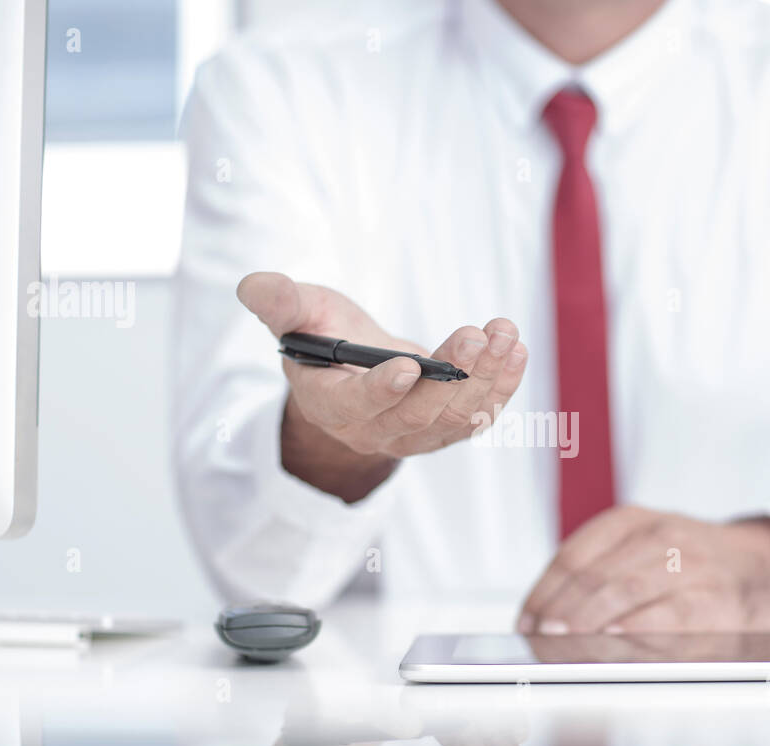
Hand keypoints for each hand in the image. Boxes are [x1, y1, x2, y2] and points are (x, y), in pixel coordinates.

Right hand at [236, 272, 527, 500]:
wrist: (356, 374)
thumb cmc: (325, 340)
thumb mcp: (299, 315)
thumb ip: (279, 303)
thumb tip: (254, 285)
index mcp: (330, 404)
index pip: (355, 405)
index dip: (380, 390)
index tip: (408, 365)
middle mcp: (375, 430)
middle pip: (417, 416)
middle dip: (451, 379)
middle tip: (475, 337)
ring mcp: (416, 436)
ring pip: (455, 418)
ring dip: (486, 378)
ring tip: (504, 334)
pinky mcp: (447, 429)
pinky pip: (479, 415)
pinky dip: (502, 386)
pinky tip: (516, 351)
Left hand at [516, 506, 769, 634]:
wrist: (760, 565)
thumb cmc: (686, 567)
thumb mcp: (641, 550)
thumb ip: (596, 575)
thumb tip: (539, 620)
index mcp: (630, 521)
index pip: (573, 556)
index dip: (544, 593)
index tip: (525, 622)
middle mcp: (660, 534)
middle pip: (596, 576)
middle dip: (562, 613)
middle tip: (540, 640)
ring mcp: (690, 564)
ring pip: (627, 592)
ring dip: (590, 623)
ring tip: (564, 645)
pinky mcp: (716, 598)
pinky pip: (670, 615)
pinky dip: (638, 630)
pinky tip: (615, 642)